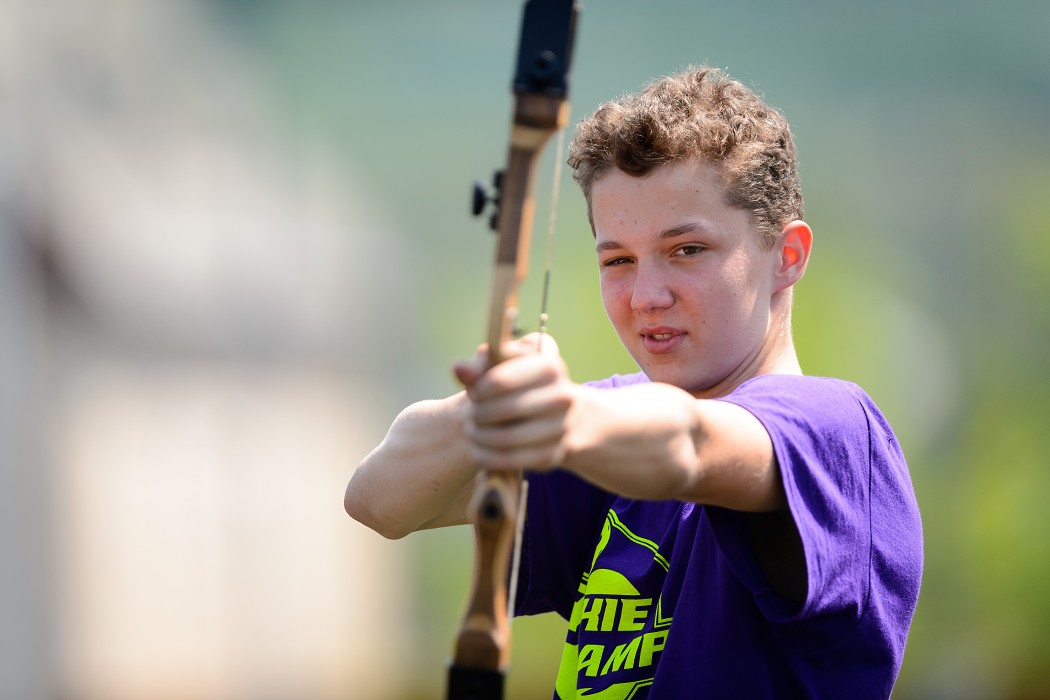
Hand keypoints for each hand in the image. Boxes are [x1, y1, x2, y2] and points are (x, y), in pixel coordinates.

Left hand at [452, 333, 574, 471]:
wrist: (556, 412)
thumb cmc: (521, 383)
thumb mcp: (504, 368)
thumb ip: (480, 367)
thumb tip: (458, 368)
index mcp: (549, 366)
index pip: (500, 380)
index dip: (479, 389)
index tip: (474, 394)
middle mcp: (563, 396)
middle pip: (505, 410)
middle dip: (479, 414)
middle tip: (470, 416)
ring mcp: (562, 427)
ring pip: (508, 438)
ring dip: (482, 437)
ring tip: (473, 431)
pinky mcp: (554, 454)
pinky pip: (514, 460)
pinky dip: (489, 458)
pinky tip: (479, 450)